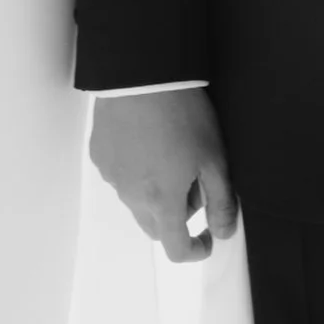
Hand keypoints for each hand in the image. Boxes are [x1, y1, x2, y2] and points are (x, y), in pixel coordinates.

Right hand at [89, 86, 237, 264]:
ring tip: (170, 152)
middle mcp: (131, 196)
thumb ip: (221, 201)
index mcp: (162, 202)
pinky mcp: (99, 155)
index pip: (175, 249)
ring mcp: (111, 176)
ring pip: (136, 200)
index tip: (207, 235)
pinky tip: (147, 140)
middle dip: (177, 217)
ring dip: (154, 192)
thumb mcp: (214, 157)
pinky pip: (120, 175)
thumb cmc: (182, 114)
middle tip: (193, 181)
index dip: (195, 249)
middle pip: (155, 227)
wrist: (141, 73)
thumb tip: (224, 232)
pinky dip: (135, 170)